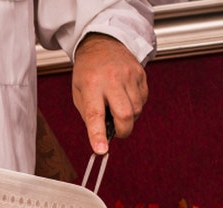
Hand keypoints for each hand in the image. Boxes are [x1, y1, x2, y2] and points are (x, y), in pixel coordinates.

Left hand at [71, 34, 148, 154]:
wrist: (102, 42)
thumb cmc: (88, 71)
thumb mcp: (79, 92)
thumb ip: (90, 115)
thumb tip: (104, 136)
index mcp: (91, 84)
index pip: (95, 114)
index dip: (98, 134)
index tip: (101, 150)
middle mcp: (111, 79)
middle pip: (125, 115)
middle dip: (123, 130)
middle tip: (116, 131)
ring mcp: (129, 75)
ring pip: (137, 110)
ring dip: (129, 117)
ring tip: (118, 106)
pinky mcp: (141, 74)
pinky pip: (143, 100)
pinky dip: (135, 105)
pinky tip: (125, 96)